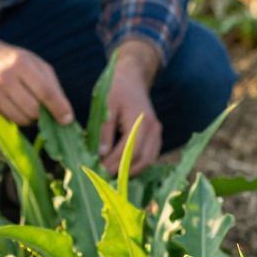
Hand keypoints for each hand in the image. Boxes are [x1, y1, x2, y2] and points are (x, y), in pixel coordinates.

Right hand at [0, 28, 72, 126]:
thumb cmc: (14, 62)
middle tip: (43, 108)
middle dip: (43, 113)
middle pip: (34, 109)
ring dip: (30, 119)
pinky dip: (15, 118)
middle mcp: (4, 78)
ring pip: (21, 119)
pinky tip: (13, 106)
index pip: (46, 92)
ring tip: (28, 106)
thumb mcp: (35, 64)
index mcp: (21, 63)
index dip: (59, 108)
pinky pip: (7, 121)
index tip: (67, 120)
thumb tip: (66, 116)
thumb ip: (52, 86)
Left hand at [99, 60, 161, 174]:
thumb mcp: (106, 106)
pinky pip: (150, 156)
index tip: (99, 172)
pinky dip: (138, 165)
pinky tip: (123, 169)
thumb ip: (105, 131)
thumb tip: (101, 155)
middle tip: (104, 179)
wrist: (133, 77)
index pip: (130, 150)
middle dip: (123, 171)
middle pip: (143, 159)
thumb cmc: (117, 89)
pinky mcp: (155, 135)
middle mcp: (153, 128)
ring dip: (132, 171)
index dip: (115, 164)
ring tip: (112, 177)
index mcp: (141, 120)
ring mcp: (157, 132)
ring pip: (149, 160)